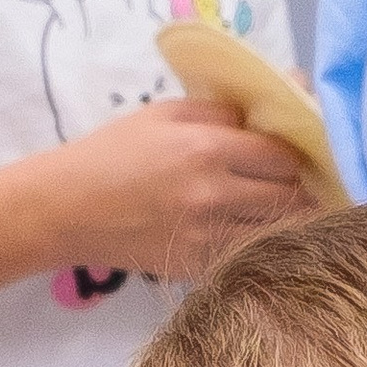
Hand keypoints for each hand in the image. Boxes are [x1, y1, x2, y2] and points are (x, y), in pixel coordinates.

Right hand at [38, 96, 318, 282]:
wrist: (67, 209)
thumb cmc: (114, 152)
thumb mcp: (165, 114)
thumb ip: (223, 110)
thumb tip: (279, 99)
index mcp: (207, 149)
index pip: (283, 154)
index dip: (296, 153)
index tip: (296, 152)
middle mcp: (214, 196)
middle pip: (291, 196)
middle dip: (299, 188)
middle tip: (299, 182)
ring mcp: (208, 238)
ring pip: (278, 231)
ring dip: (288, 219)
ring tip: (287, 208)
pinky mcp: (200, 267)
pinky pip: (250, 254)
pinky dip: (261, 243)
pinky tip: (255, 231)